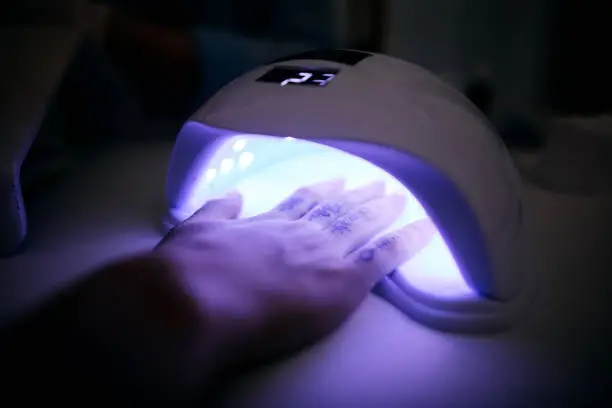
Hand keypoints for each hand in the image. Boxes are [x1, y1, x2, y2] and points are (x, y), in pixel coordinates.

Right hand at [154, 179, 436, 372]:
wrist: (198, 298)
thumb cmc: (188, 268)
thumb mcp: (196, 228)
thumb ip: (218, 211)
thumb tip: (232, 196)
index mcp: (267, 222)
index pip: (302, 202)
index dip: (322, 191)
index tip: (336, 181)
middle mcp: (301, 231)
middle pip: (338, 209)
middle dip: (359, 197)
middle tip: (379, 185)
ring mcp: (325, 253)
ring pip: (364, 225)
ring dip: (384, 210)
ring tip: (401, 198)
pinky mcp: (343, 281)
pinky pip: (385, 256)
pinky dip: (407, 241)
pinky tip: (425, 229)